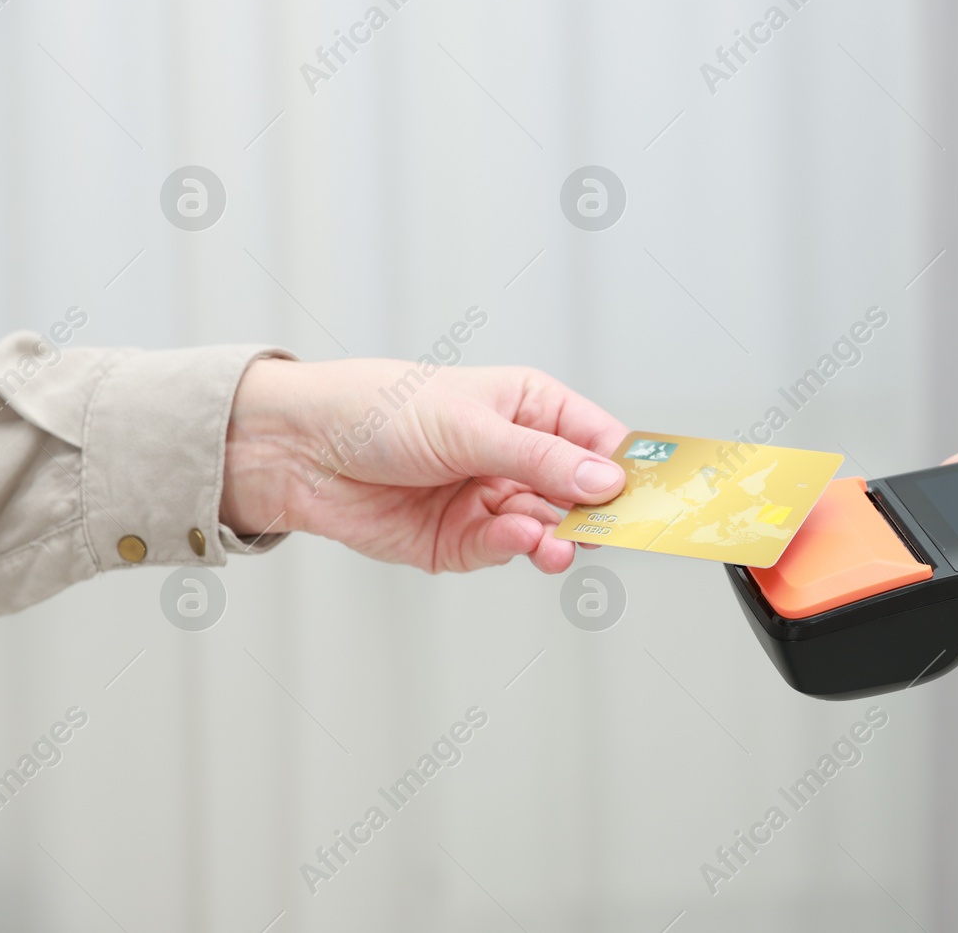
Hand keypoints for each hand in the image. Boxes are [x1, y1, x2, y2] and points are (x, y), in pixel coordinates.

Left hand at [219, 358, 627, 573]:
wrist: (298, 452)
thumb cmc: (376, 409)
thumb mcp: (471, 425)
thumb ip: (542, 459)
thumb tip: (608, 480)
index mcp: (531, 408)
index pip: (600, 440)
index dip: (630, 467)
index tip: (658, 494)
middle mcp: (517, 456)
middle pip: (582, 492)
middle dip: (598, 513)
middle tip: (616, 531)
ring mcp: (492, 500)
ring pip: (550, 528)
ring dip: (558, 537)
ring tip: (560, 544)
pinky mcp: (462, 541)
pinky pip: (507, 549)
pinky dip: (518, 547)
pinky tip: (519, 539)